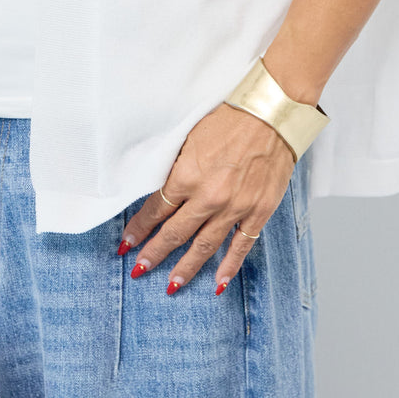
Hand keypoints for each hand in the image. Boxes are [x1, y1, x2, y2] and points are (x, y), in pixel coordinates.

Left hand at [118, 103, 294, 295]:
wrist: (271, 111)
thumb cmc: (229, 117)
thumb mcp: (190, 137)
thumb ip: (175, 167)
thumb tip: (158, 190)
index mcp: (186, 175)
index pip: (155, 210)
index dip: (139, 228)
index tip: (127, 242)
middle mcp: (207, 197)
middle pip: (174, 233)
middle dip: (153, 254)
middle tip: (138, 269)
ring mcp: (235, 207)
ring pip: (204, 246)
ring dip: (185, 268)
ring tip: (170, 286)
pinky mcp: (259, 210)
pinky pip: (241, 245)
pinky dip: (229, 266)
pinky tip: (218, 283)